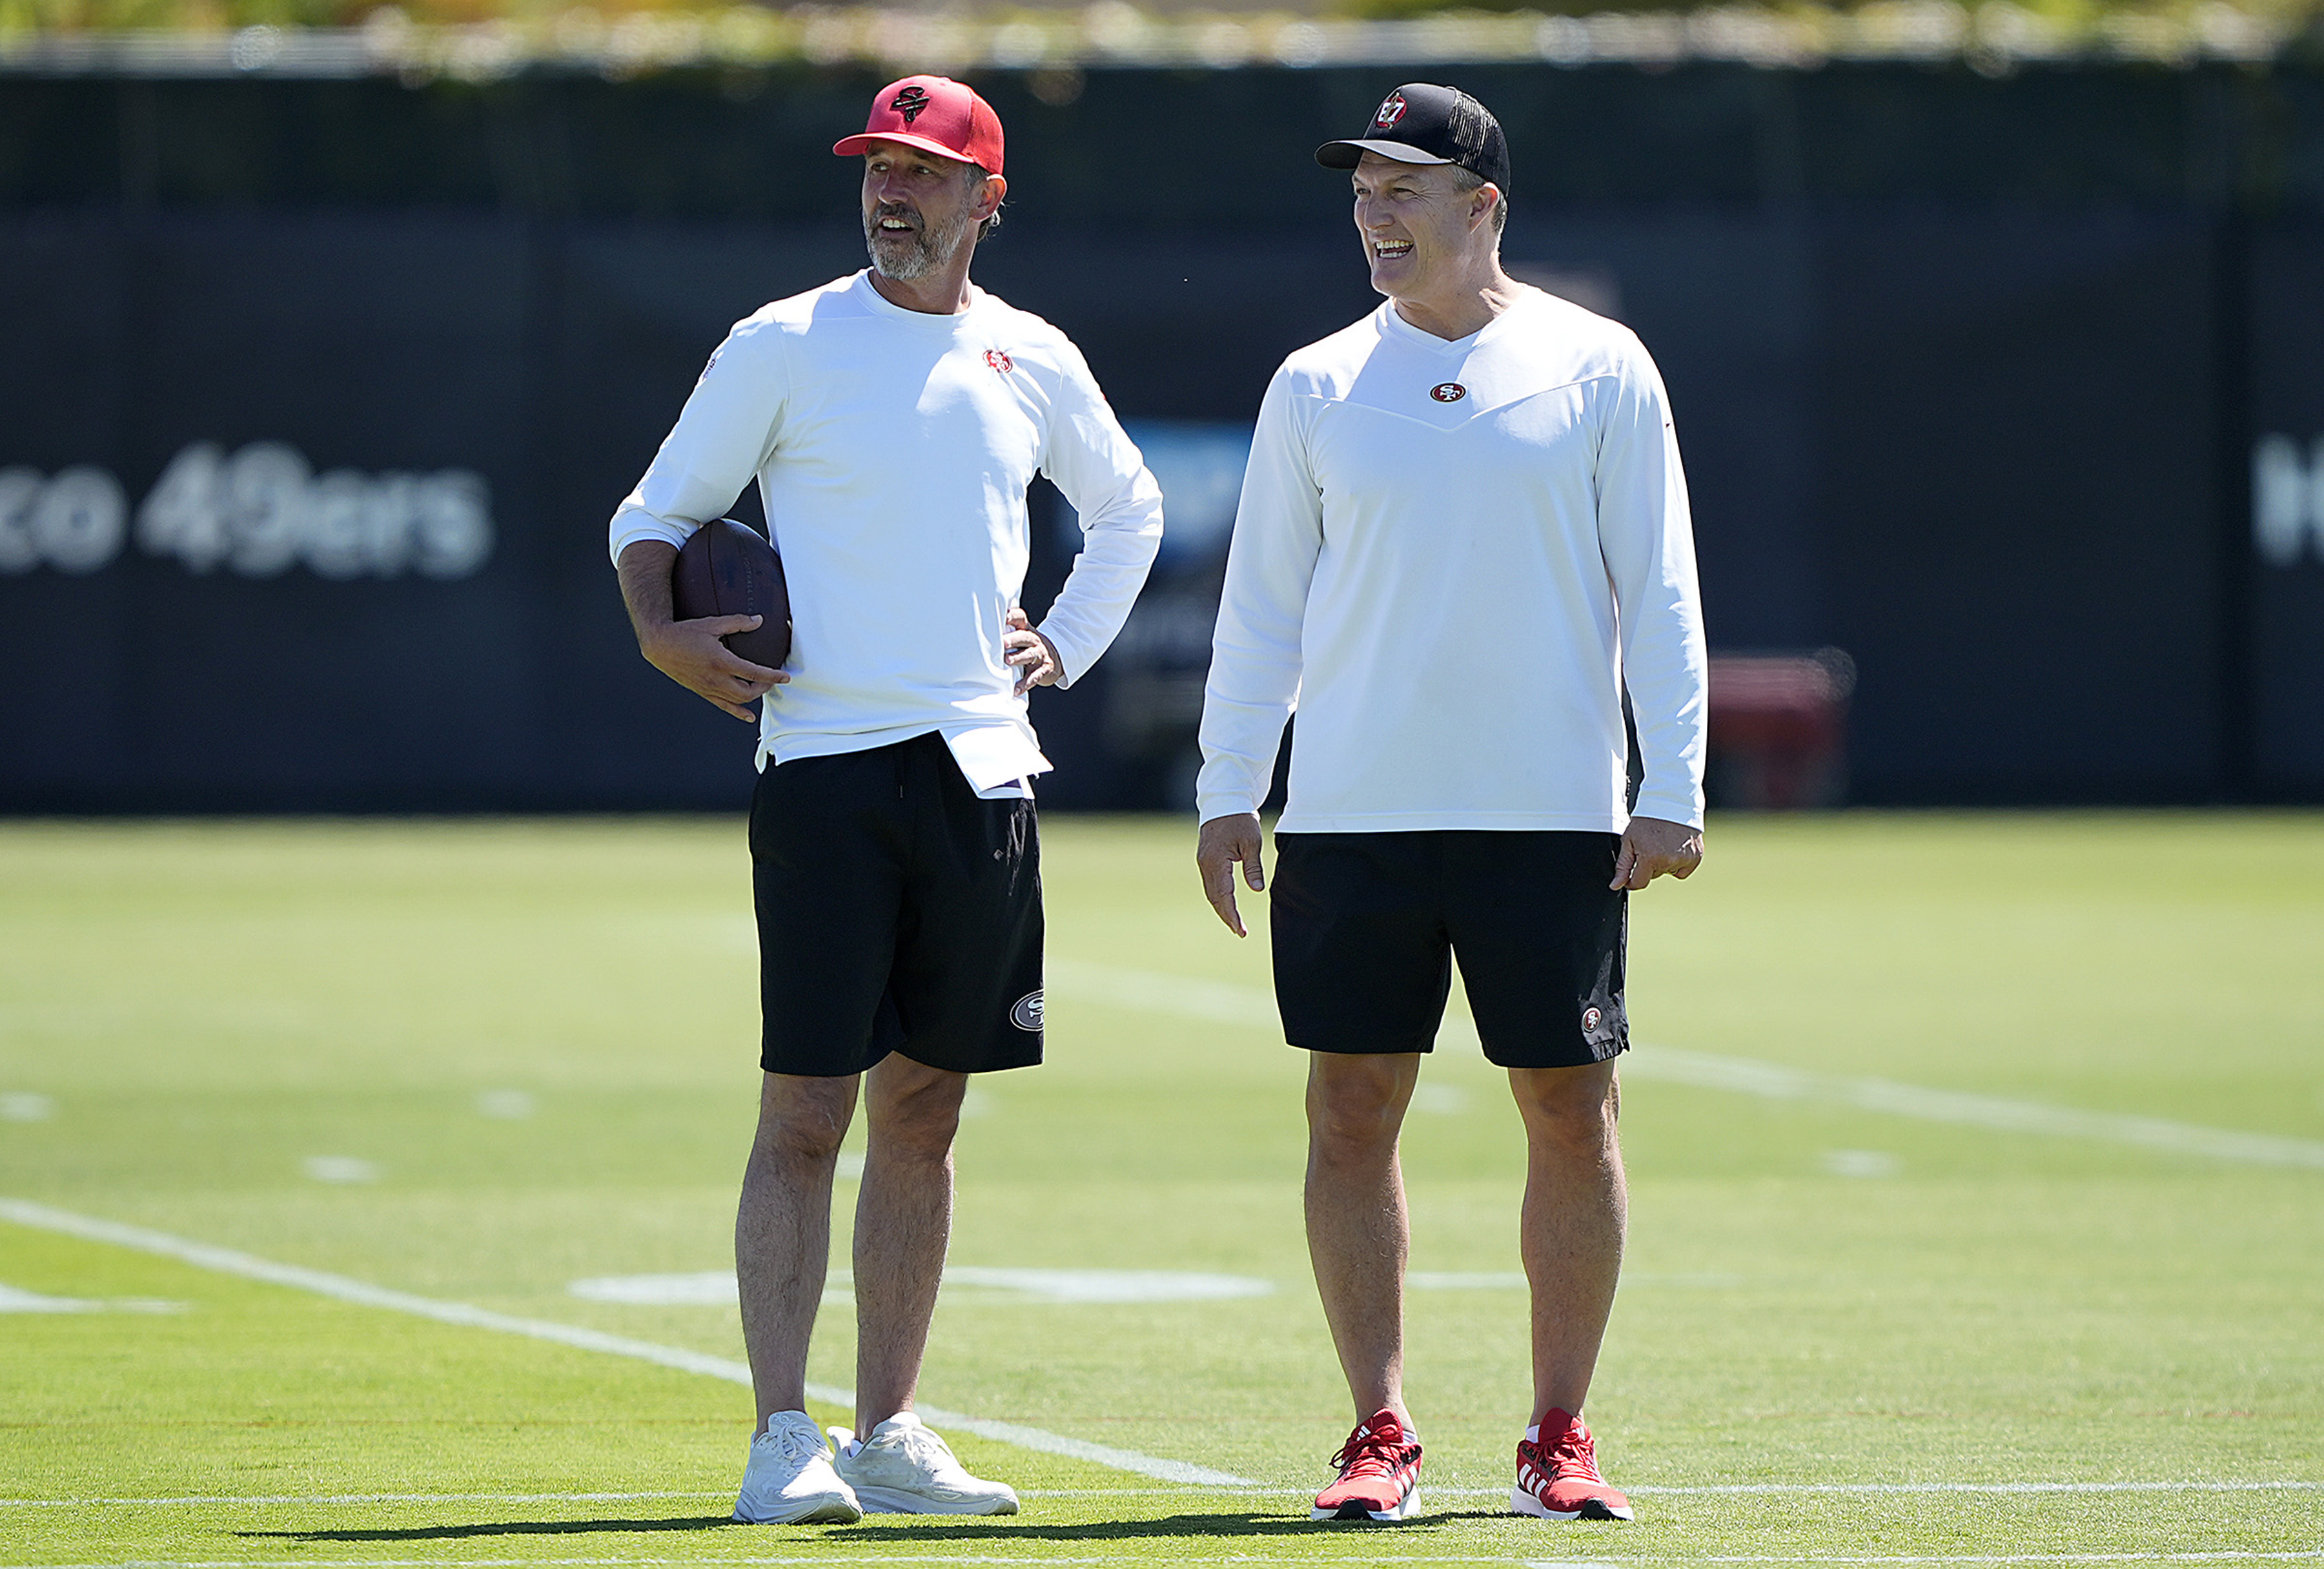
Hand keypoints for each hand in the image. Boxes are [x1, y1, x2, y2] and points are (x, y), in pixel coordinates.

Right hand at [641, 616, 787, 721]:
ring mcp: (709, 688)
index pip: (753, 673)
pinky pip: (723, 706)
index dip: (772, 676)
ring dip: (753, 696)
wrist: (660, 646)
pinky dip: (738, 712)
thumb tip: (758, 620)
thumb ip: (738, 622)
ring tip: (761, 688)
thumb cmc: (684, 633)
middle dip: (764, 687)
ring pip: (737, 701)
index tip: (785, 677)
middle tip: (772, 679)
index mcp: (721, 661)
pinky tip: (748, 715)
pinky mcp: (703, 692)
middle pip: (748, 691)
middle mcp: (715, 678)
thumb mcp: (712, 624)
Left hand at [1003, 607, 1063, 693]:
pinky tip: (1016, 689)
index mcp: (1026, 629)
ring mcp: (1040, 654)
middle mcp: (1034, 640)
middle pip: (1024, 637)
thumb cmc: (1029, 646)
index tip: (1005, 617)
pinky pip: (1034, 677)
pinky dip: (1025, 684)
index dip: (1013, 616)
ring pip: (1029, 655)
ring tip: (1008, 661)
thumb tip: (978, 630)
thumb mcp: (1021, 635)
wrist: (1055, 657)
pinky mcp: (1045, 669)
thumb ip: (1006, 631)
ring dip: (1018, 658)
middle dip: (1013, 639)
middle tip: (1002, 642)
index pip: (1020, 618)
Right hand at [1196, 812, 1265, 936]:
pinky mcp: (1206, 859)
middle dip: (1227, 916)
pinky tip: (1227, 904)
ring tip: (1235, 923)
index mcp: (1216, 861)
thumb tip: (1257, 890)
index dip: (1232, 915)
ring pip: (1211, 892)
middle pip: (1215, 898)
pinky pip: (1211, 884)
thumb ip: (1253, 868)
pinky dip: (1219, 897)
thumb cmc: (1240, 819)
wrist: (1224, 801)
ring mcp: (1203, 862)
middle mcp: (1205, 864)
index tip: (1241, 930)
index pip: (1224, 895)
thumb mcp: (1252, 842)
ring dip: (1222, 908)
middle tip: (1240, 932)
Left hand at [1610, 815, 1703, 890]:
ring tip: (1663, 843)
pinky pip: (1683, 870)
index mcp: (1650, 857)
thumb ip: (1623, 865)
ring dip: (1664, 863)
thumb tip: (1616, 886)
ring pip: (1668, 872)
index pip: (1639, 883)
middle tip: (1649, 845)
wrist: (1671, 803)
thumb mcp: (1629, 840)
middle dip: (1649, 865)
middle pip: (1654, 876)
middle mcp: (1669, 860)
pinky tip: (1675, 847)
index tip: (1630, 875)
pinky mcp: (1696, 857)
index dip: (1632, 881)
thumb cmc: (1647, 820)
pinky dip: (1678, 863)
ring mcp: (1685, 859)